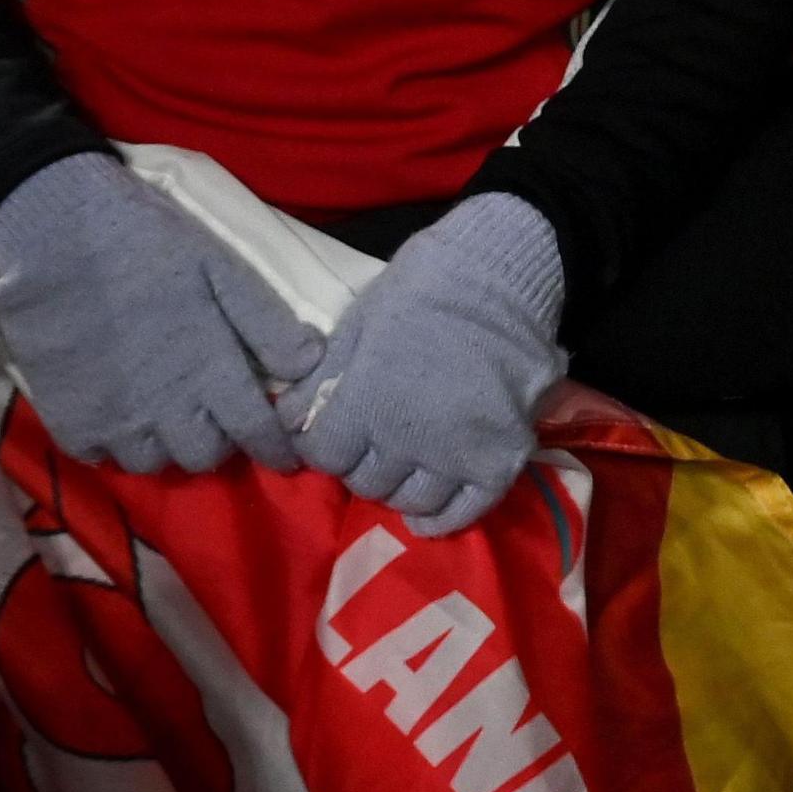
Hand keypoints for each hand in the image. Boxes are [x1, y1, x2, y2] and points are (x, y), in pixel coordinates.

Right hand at [0, 151, 322, 470]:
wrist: (56, 237)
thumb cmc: (150, 247)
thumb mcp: (224, 271)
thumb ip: (268, 324)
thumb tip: (311, 364)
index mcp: (210, 371)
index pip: (255, 434)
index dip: (275, 450)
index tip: (285, 457)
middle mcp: (164, 408)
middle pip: (204, 458)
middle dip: (220, 443)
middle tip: (217, 418)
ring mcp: (112, 418)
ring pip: (153, 464)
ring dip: (168, 447)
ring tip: (168, 416)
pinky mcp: (67, 419)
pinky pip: (100, 457)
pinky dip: (116, 446)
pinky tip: (122, 415)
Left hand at [287, 193, 566, 535]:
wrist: (506, 273)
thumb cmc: (423, 289)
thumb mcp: (357, 325)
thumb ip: (322, 380)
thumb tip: (286, 421)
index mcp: (365, 402)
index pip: (324, 456)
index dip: (326, 443)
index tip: (338, 429)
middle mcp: (407, 438)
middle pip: (366, 483)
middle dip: (363, 464)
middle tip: (375, 442)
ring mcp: (459, 452)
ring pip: (412, 501)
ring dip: (400, 488)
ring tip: (407, 465)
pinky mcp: (503, 457)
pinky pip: (467, 511)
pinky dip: (443, 519)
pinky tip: (429, 514)